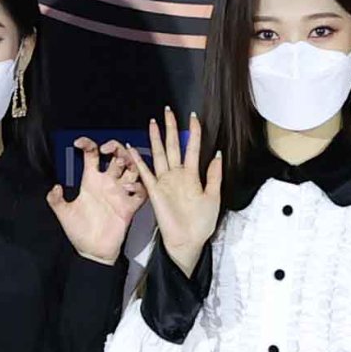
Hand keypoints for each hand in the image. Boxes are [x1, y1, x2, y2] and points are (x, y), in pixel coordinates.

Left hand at [48, 137, 143, 264]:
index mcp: (91, 181)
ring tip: (125, 162)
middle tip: (108, 150)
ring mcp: (120, 194)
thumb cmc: (79, 233)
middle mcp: (107, 184)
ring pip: (132, 168)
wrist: (93, 252)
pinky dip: (140, 187)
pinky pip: (141, 193)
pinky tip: (132, 187)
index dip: (87, 144)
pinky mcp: (129, 207)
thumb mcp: (64, 214)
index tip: (79, 143)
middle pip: (117, 156)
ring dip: (131, 161)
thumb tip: (55, 187)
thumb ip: (56, 200)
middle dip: (115, 147)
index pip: (92, 155)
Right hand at [138, 109, 224, 272]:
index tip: (194, 117)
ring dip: (156, 138)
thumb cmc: (201, 222)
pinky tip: (132, 148)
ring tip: (153, 122)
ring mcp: (165, 181)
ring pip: (159, 154)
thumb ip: (214, 176)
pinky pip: (145, 172)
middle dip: (171, 128)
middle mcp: (177, 175)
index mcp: (193, 175)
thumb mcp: (214, 197)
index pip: (192, 148)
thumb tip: (218, 154)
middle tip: (168, 111)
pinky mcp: (154, 191)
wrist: (187, 241)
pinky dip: (138, 160)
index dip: (194, 132)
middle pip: (173, 146)